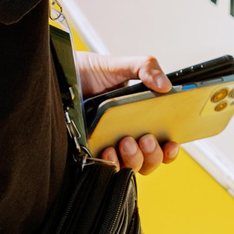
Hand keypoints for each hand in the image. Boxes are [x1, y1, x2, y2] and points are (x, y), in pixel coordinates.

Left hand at [76, 52, 181, 175]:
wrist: (62, 74)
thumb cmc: (91, 72)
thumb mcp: (121, 65)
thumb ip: (146, 68)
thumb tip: (166, 86)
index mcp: (140, 119)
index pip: (162, 143)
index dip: (170, 150)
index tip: (171, 144)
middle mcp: (127, 135)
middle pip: (149, 160)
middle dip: (152, 154)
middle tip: (146, 138)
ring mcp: (109, 145)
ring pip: (130, 168)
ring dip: (133, 159)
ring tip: (125, 141)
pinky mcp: (91, 151)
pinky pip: (106, 168)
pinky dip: (111, 163)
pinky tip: (108, 149)